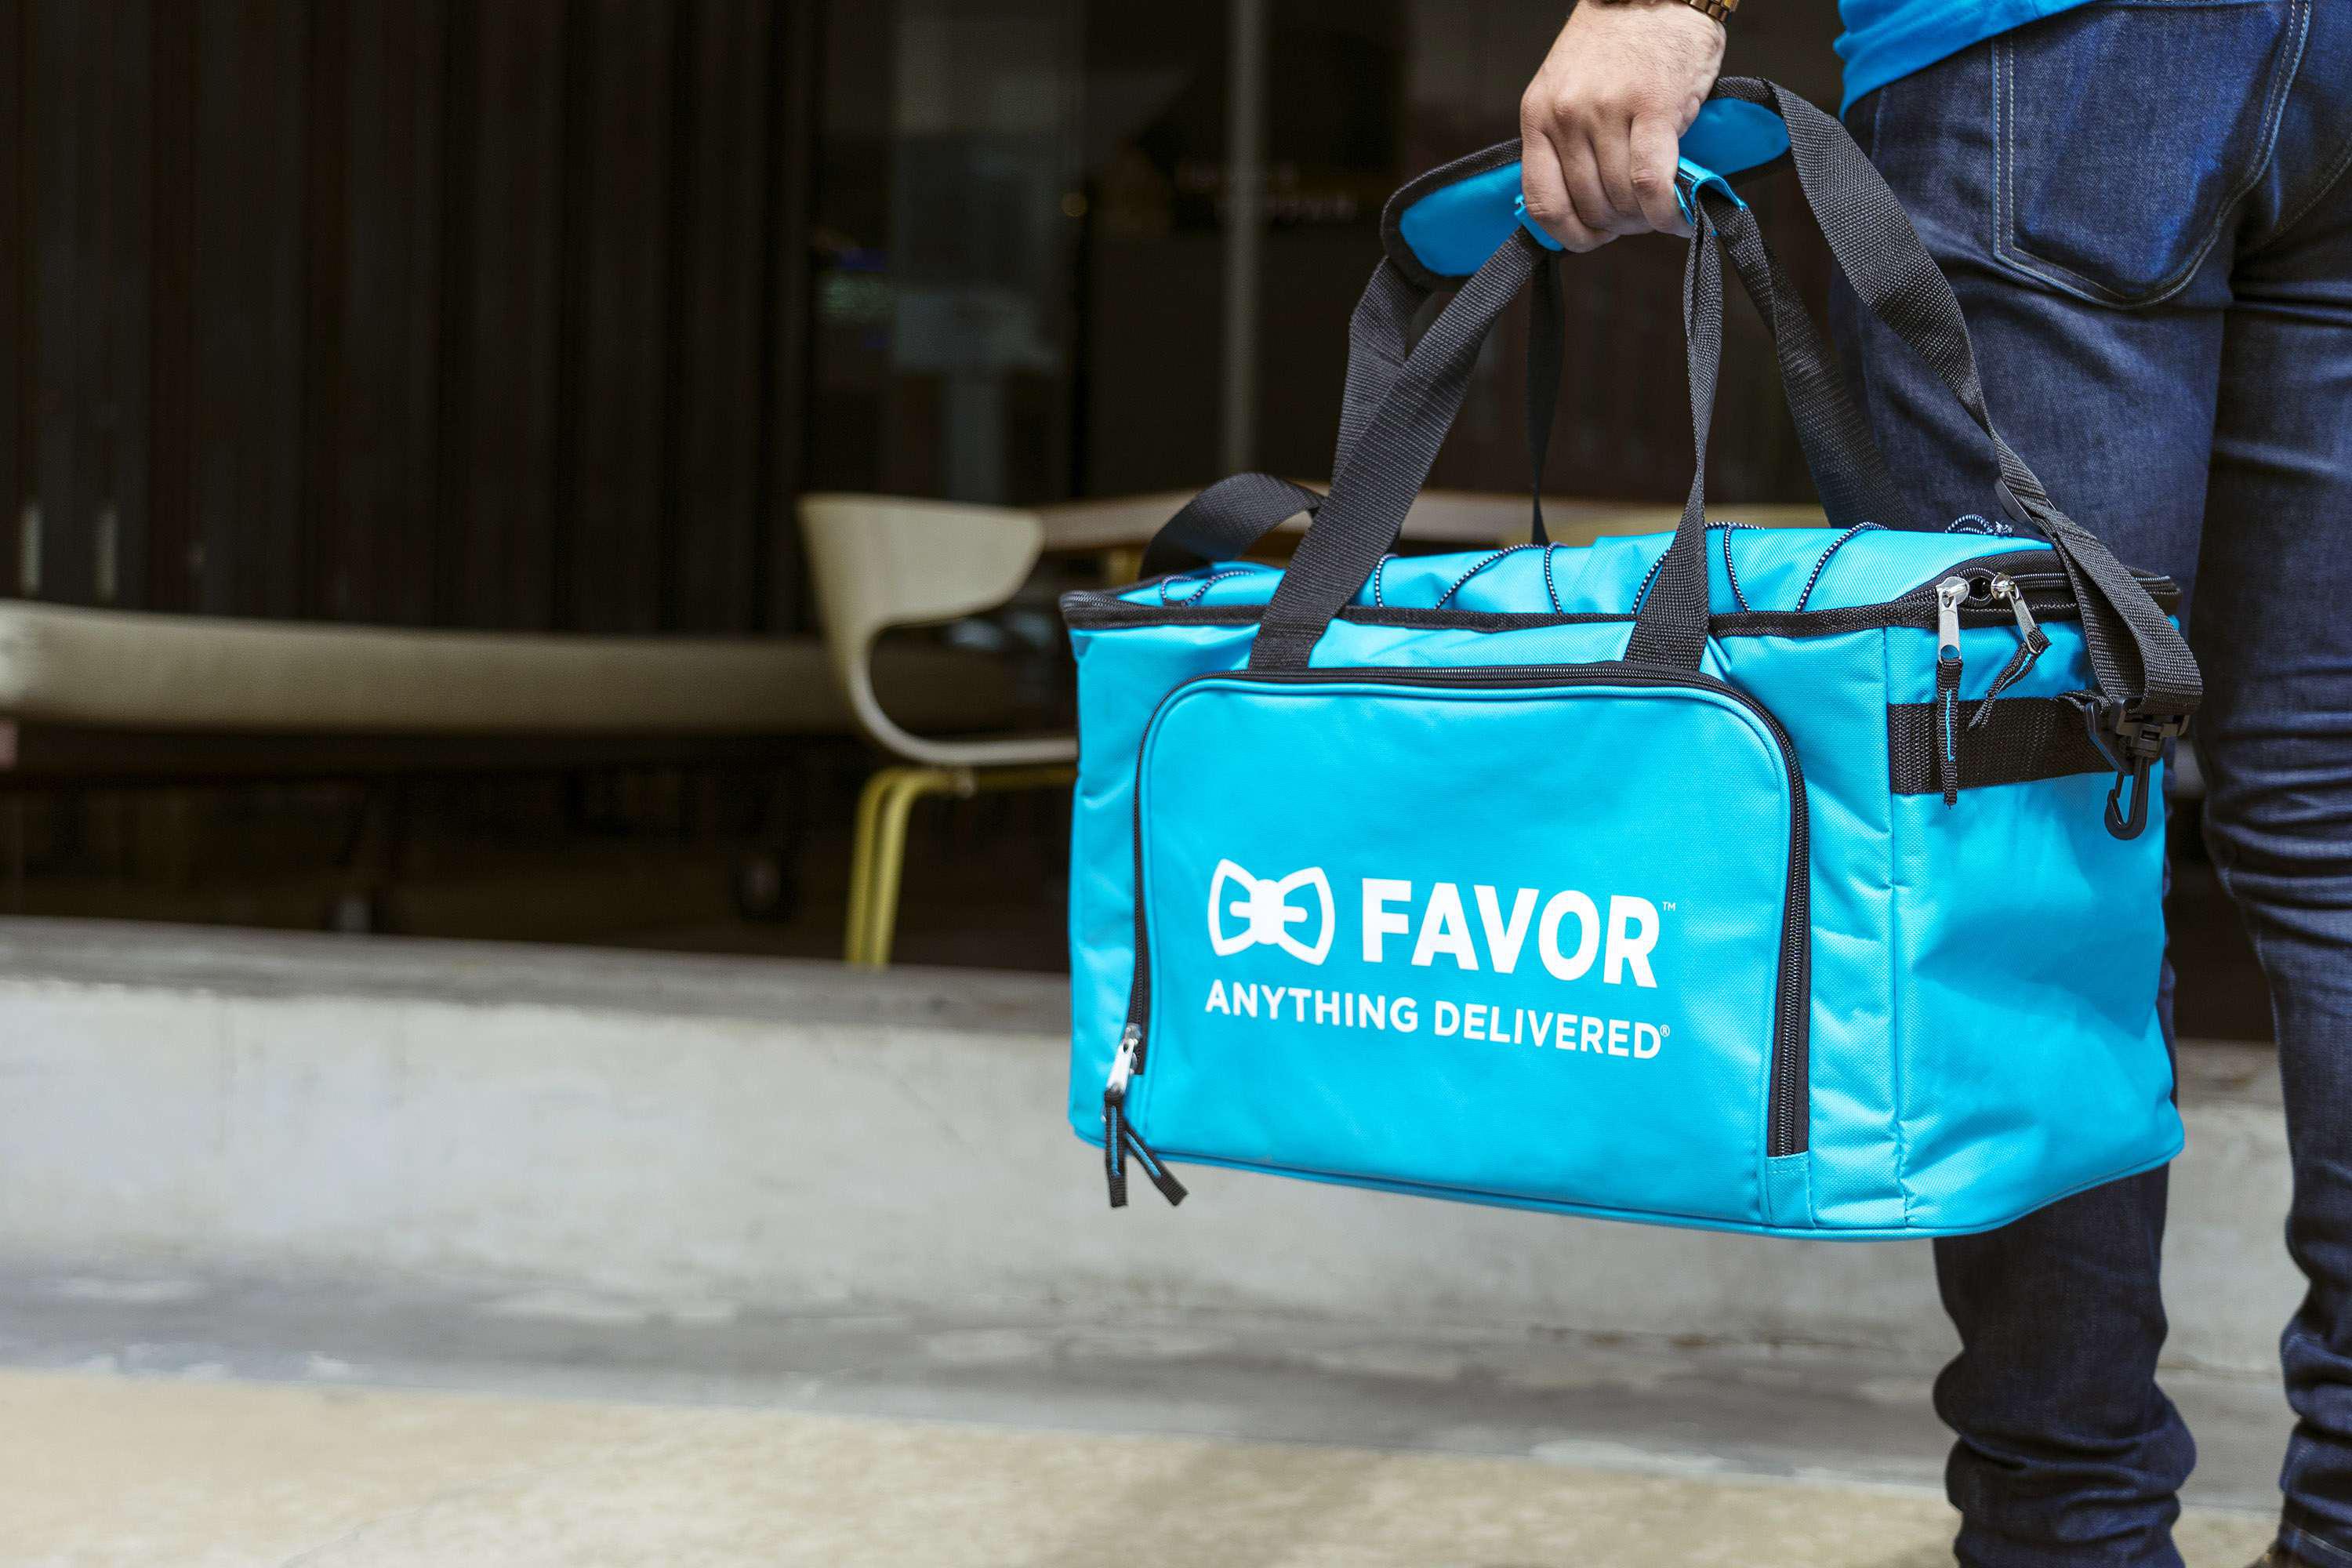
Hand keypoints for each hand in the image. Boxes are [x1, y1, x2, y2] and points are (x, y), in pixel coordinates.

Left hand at [1520, 1, 1725, 250]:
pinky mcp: (1652, 108)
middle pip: (1589, 203)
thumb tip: (1588, 205)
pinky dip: (1667, 212)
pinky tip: (1678, 218)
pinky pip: (1653, 183)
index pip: (1542, 200)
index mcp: (1538, 114)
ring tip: (1660, 215)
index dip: (1569, 234)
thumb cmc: (1618, 44)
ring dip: (1645, 221)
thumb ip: (1569, 143)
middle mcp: (1566, 115)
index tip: (1591, 239)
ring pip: (1621, 198)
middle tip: (1639, 223)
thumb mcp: (1570, 90)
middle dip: (1617, 226)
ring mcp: (1607, 111)